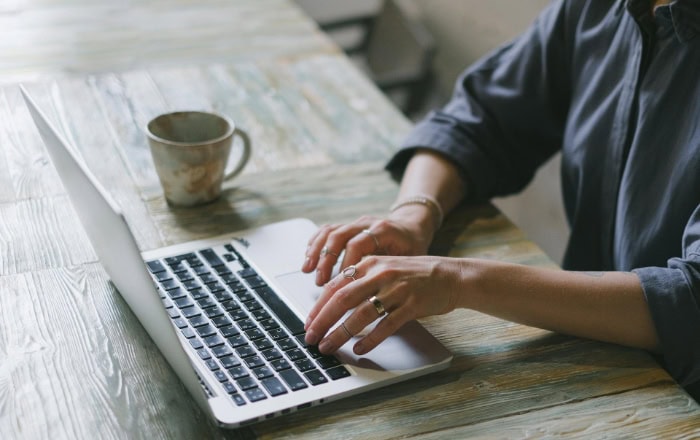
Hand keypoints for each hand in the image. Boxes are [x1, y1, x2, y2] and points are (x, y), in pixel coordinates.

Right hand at [302, 210, 435, 285]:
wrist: (412, 227)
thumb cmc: (412, 248)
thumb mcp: (410, 261)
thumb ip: (392, 276)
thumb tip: (374, 302)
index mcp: (383, 230)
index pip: (358, 244)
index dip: (346, 264)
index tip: (342, 285)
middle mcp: (366, 224)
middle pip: (338, 236)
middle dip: (326, 261)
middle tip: (320, 282)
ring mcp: (355, 223)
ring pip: (329, 232)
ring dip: (316, 252)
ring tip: (308, 271)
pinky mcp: (347, 227)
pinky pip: (326, 230)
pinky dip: (315, 244)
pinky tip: (308, 259)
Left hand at [304, 255, 461, 354]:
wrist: (450, 276)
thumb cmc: (415, 275)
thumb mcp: (384, 269)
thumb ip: (361, 280)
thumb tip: (333, 302)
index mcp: (370, 264)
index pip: (335, 285)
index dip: (318, 306)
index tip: (309, 323)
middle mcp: (381, 275)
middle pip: (342, 299)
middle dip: (322, 321)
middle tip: (311, 337)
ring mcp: (397, 290)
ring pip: (361, 314)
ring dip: (341, 333)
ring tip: (329, 346)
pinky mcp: (412, 305)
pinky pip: (386, 325)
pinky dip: (370, 339)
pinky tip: (359, 349)